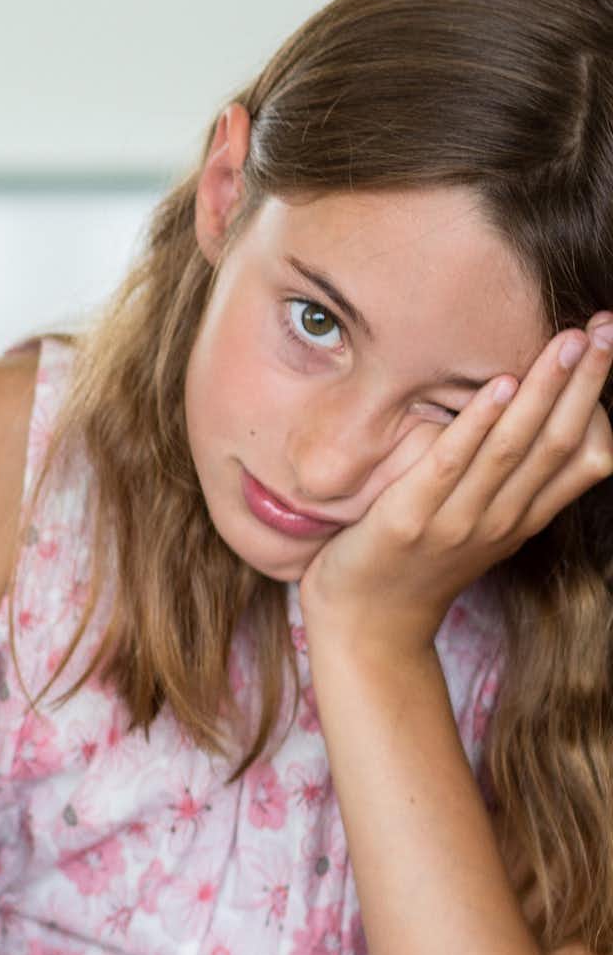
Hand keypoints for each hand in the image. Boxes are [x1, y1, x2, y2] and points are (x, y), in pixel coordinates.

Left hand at [299, 314, 612, 654]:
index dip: (603, 401)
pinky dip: (478, 423)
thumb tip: (536, 425)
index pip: (589, 456)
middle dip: (586, 382)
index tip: (609, 345)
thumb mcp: (483, 527)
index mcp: (526, 517)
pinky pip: (450, 465)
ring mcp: (458, 522)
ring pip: (515, 448)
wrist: (366, 627)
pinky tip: (499, 385)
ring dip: (545, 391)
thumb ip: (513, 486)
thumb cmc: (417, 565)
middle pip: (560, 442)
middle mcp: (503, 519)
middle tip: (605, 327)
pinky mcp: (410, 521)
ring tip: (567, 341)